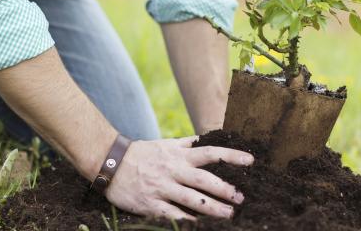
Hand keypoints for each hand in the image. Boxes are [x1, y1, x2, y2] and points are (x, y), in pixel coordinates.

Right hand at [105, 136, 253, 219]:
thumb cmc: (142, 154)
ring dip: (213, 208)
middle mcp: (173, 170)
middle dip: (225, 189)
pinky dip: (187, 220)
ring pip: (192, 199)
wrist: (110, 162)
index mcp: (179, 155)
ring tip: (229, 215)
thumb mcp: (165, 144)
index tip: (250, 161)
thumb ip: (186, 143)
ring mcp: (162, 187)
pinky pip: (172, 214)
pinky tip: (200, 225)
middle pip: (204, 179)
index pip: (210, 152)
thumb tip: (207, 137)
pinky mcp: (151, 203)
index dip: (231, 156)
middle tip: (241, 197)